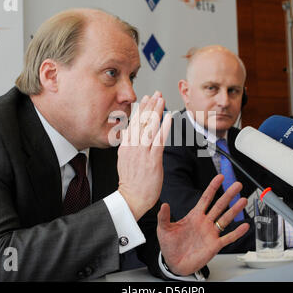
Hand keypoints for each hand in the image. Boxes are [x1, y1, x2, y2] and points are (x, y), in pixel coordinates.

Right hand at [117, 91, 171, 220]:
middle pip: (141, 121)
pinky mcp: (153, 160)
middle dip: (150, 105)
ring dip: (157, 111)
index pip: (133, 122)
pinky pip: (159, 140)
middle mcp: (133, 147)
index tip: (146, 98)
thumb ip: (129, 146)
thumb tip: (133, 135)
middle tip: (156, 94)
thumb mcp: (124, 160)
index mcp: (125, 146)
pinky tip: (168, 117)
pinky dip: (164, 127)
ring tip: (162, 100)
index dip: (140, 109)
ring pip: (150, 127)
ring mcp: (142, 153)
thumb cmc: (130, 182)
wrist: (131, 198)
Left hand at [157, 174, 249, 275]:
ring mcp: (211, 233)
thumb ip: (164, 217)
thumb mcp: (164, 229)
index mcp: (194, 216)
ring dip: (235, 210)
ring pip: (225, 219)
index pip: (206, 198)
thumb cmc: (170, 246)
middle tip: (237, 185)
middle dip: (228, 195)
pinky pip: (228, 237)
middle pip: (219, 205)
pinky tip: (244, 226)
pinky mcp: (214, 245)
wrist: (174, 263)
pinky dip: (237, 232)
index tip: (220, 177)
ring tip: (243, 200)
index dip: (213, 187)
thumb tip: (164, 205)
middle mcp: (205, 222)